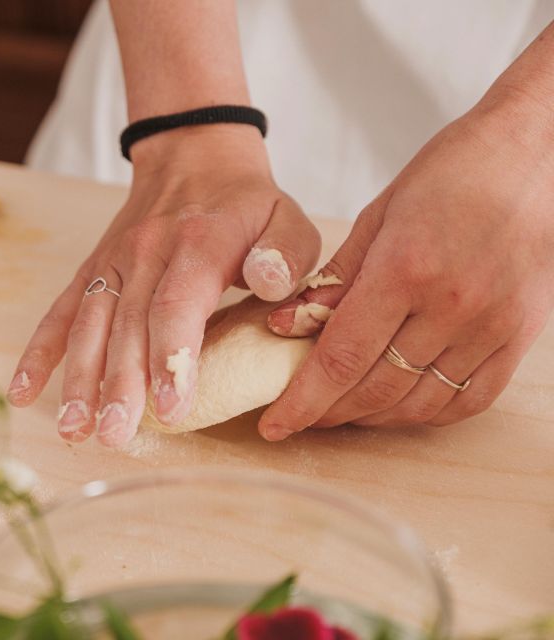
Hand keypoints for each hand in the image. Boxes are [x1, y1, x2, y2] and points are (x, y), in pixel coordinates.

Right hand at [8, 126, 320, 446]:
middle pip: (126, 326)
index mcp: (197, 244)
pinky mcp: (92, 272)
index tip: (171, 406)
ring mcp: (112, 264)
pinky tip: (24, 392)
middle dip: (118, 385)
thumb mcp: (288, 218)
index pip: (177, 305)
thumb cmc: (246, 204)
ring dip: (78, 379)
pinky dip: (40, 352)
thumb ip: (286, 252)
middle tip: (114, 435)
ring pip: (90, 325)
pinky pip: (60, 313)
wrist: (192, 155)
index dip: (171, 357)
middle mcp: (145, 254)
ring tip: (74, 429)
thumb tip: (268, 284)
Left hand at [261, 87, 553, 439]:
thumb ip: (335, 278)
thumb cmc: (451, 173)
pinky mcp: (519, 336)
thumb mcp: (378, 214)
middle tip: (301, 416)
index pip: (340, 358)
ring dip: (373, 417)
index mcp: (404, 270)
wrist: (536, 154)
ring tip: (342, 410)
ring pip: (420, 403)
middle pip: (376, 389)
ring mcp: (491, 326)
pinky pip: (469, 399)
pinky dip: (427, 412)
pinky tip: (398, 405)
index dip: (301, 401)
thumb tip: (284, 326)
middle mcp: (451, 306)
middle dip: (328, 413)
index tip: (274, 427)